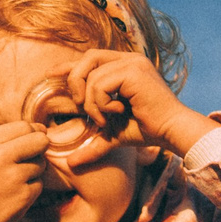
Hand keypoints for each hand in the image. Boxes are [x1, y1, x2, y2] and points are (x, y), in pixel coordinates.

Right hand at [0, 123, 54, 221]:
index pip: (24, 126)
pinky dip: (30, 190)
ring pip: (41, 164)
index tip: (34, 139)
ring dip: (34, 171)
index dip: (33, 132)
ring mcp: (14, 177)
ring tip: (13, 181)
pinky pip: (39, 185)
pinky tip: (12, 196)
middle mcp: (0, 156)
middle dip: (40, 147)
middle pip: (39, 140)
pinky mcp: (23, 196)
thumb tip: (36, 129)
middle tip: (33, 157)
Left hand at [64, 49, 211, 160]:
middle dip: (76, 82)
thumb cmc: (146, 130)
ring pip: (92, 77)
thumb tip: (71, 163)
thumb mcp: (113, 134)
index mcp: (124, 66)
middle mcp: (129, 59)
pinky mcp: (134, 71)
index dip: (69, 65)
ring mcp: (132, 63)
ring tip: (105, 119)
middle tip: (80, 106)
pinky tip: (115, 113)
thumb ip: (93, 143)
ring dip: (92, 103)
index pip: (90, 58)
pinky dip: (101, 103)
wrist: (170, 131)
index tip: (50, 75)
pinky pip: (101, 84)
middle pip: (87, 58)